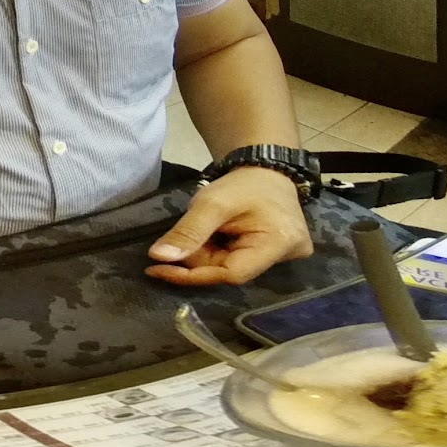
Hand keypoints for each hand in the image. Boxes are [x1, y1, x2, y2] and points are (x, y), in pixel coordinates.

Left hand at [149, 168, 312, 285]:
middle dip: (199, 258)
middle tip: (182, 238)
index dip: (193, 274)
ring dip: (208, 254)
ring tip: (205, 230)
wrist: (266, 171)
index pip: (231, 274)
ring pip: (231, 268)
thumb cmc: (243, 183)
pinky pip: (238, 263)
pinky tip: (215, 235)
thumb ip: (188, 231)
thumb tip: (158, 257)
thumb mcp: (212, 202)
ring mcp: (285, 258)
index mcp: (279, 243)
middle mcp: (288, 256)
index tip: (160, 269)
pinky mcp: (276, 257)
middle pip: (229, 271)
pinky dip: (218, 252)